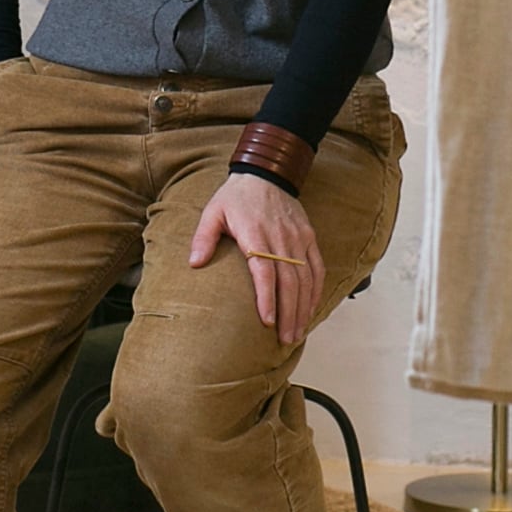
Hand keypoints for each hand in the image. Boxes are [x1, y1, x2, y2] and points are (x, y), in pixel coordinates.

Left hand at [189, 170, 325, 345]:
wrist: (267, 172)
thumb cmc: (236, 196)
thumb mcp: (213, 211)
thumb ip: (203, 237)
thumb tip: (194, 263)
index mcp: (256, 234)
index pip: (265, 272)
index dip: (267, 298)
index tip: (267, 322)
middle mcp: (282, 238)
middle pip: (290, 282)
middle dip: (289, 313)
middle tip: (285, 339)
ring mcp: (299, 238)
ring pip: (306, 278)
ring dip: (303, 307)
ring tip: (296, 332)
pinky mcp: (309, 237)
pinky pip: (317, 267)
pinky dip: (316, 290)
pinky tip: (310, 309)